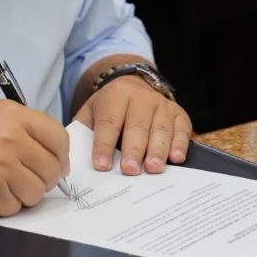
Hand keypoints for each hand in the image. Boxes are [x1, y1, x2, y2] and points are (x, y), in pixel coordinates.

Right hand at [0, 100, 68, 216]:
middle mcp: (10, 140)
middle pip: (52, 170)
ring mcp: (0, 169)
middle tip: (23, 175)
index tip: (54, 162)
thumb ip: (29, 132)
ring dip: (23, 193)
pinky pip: (14, 208)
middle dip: (42, 178)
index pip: (59, 139)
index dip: (60, 155)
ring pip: (36, 194)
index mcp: (14, 116)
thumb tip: (60, 163)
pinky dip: (4, 204)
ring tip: (2, 182)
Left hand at [74, 76, 191, 174]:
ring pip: (160, 128)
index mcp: (115, 95)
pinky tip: (175, 158)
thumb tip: (75, 160)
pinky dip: (180, 144)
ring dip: (157, 150)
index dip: (104, 145)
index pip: (109, 122)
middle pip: (137, 126)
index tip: (101, 166)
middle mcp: (141, 97)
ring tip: (153, 168)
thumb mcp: (92, 112)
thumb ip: (84, 132)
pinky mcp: (178, 113)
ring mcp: (161, 104)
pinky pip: (181, 128)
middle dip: (133, 149)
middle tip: (130, 170)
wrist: (133, 85)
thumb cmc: (110, 108)